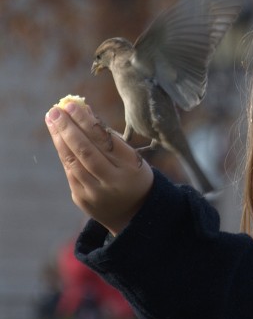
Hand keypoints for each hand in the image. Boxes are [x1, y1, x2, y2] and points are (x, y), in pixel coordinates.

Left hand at [45, 102, 153, 234]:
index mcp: (130, 166)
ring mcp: (96, 192)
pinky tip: (58, 138)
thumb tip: (84, 110)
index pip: (104, 140)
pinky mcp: (83, 199)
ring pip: (73, 161)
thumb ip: (108, 136)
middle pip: (86, 151)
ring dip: (60, 138)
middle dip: (68, 128)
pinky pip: (71, 172)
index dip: (86, 122)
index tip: (72, 105)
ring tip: (52, 120)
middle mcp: (113, 180)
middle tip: (56, 110)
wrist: (134, 213)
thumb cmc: (132, 175)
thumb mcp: (130, 157)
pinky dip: (64, 153)